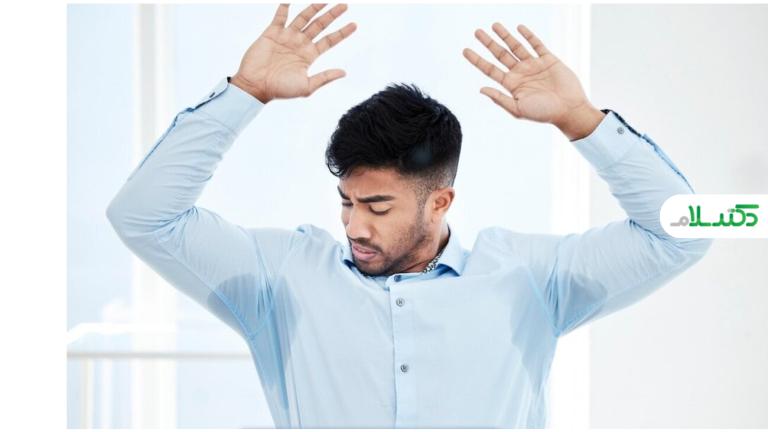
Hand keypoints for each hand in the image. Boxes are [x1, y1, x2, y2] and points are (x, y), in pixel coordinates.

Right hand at [230, 3, 356, 103]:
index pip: (329, 40)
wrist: (256, 86)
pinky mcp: (272, 33)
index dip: (342, 33)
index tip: (355, 25)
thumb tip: (344, 72)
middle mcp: (300, 43)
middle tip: (345, 4)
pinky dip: (285, 6)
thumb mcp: (307, 86)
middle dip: (332, 15)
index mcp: (309, 55)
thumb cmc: (281, 90)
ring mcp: (286, 36)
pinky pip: (280, 16)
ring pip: (304, 17)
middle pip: (320, 25)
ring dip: (315, 7)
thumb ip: (325, 77)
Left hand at [463, 23, 598, 133]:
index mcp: (511, 85)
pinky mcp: (549, 60)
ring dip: (505, 35)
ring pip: (516, 46)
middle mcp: (520, 73)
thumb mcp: (518, 109)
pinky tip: (519, 28)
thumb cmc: (543, 114)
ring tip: (494, 25)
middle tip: (476, 32)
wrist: (569, 110)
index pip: (490, 69)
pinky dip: (529, 36)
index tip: (465, 50)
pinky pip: (537, 45)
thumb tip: (481, 89)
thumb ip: (500, 98)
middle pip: (500, 54)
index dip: (477, 59)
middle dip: (488, 43)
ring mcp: (534, 65)